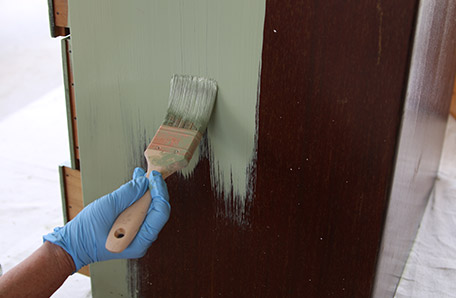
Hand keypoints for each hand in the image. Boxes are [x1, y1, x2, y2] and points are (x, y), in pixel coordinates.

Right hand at [43, 168, 170, 271]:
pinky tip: (135, 183)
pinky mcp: (131, 228)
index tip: (154, 177)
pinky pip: (140, 210)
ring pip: (149, 209)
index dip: (159, 192)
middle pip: (157, 210)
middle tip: (150, 173)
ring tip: (140, 174)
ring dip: (146, 190)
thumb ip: (127, 194)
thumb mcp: (106, 208)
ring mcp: (137, 234)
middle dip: (154, 189)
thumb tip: (143, 182)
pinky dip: (138, 196)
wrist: (72, 245)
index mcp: (139, 241)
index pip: (160, 213)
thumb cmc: (86, 232)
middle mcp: (143, 239)